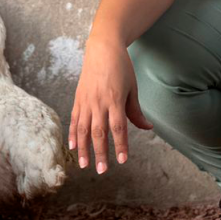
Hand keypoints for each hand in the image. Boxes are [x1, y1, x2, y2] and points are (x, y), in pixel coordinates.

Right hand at [69, 38, 151, 174]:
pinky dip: (72, 134)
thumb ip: (136, 111)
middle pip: (98, 132)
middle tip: (102, 171)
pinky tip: (73, 147)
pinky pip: (74, 119)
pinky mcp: (78, 98)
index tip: (123, 161)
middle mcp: (98, 102)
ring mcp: (86, 100)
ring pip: (83, 129)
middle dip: (100, 153)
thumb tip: (147, 128)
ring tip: (84, 165)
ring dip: (84, 149)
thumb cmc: (121, 68)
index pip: (118, 127)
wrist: (103, 48)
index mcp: (115, 99)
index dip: (120, 145)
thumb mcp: (132, 88)